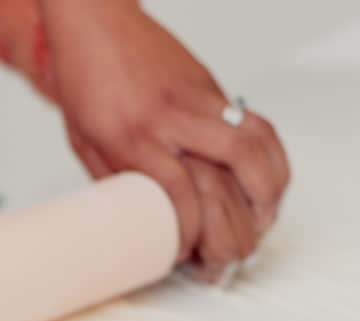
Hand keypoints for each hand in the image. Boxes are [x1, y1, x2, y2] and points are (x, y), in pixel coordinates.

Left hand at [36, 0, 289, 276]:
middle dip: (236, 230)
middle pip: (225, 178)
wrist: (97, 20)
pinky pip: (260, 127)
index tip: (188, 255)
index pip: (176, 192)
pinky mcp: (216, 89)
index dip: (191, 232)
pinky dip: (274, 162)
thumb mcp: (85, 142)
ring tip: (259, 228)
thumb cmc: (85, 78)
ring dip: (268, 197)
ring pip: (254, 150)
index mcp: (130, 135)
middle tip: (231, 258)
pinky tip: (269, 189)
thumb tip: (148, 226)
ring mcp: (199, 100)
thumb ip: (119, 182)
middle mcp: (170, 117)